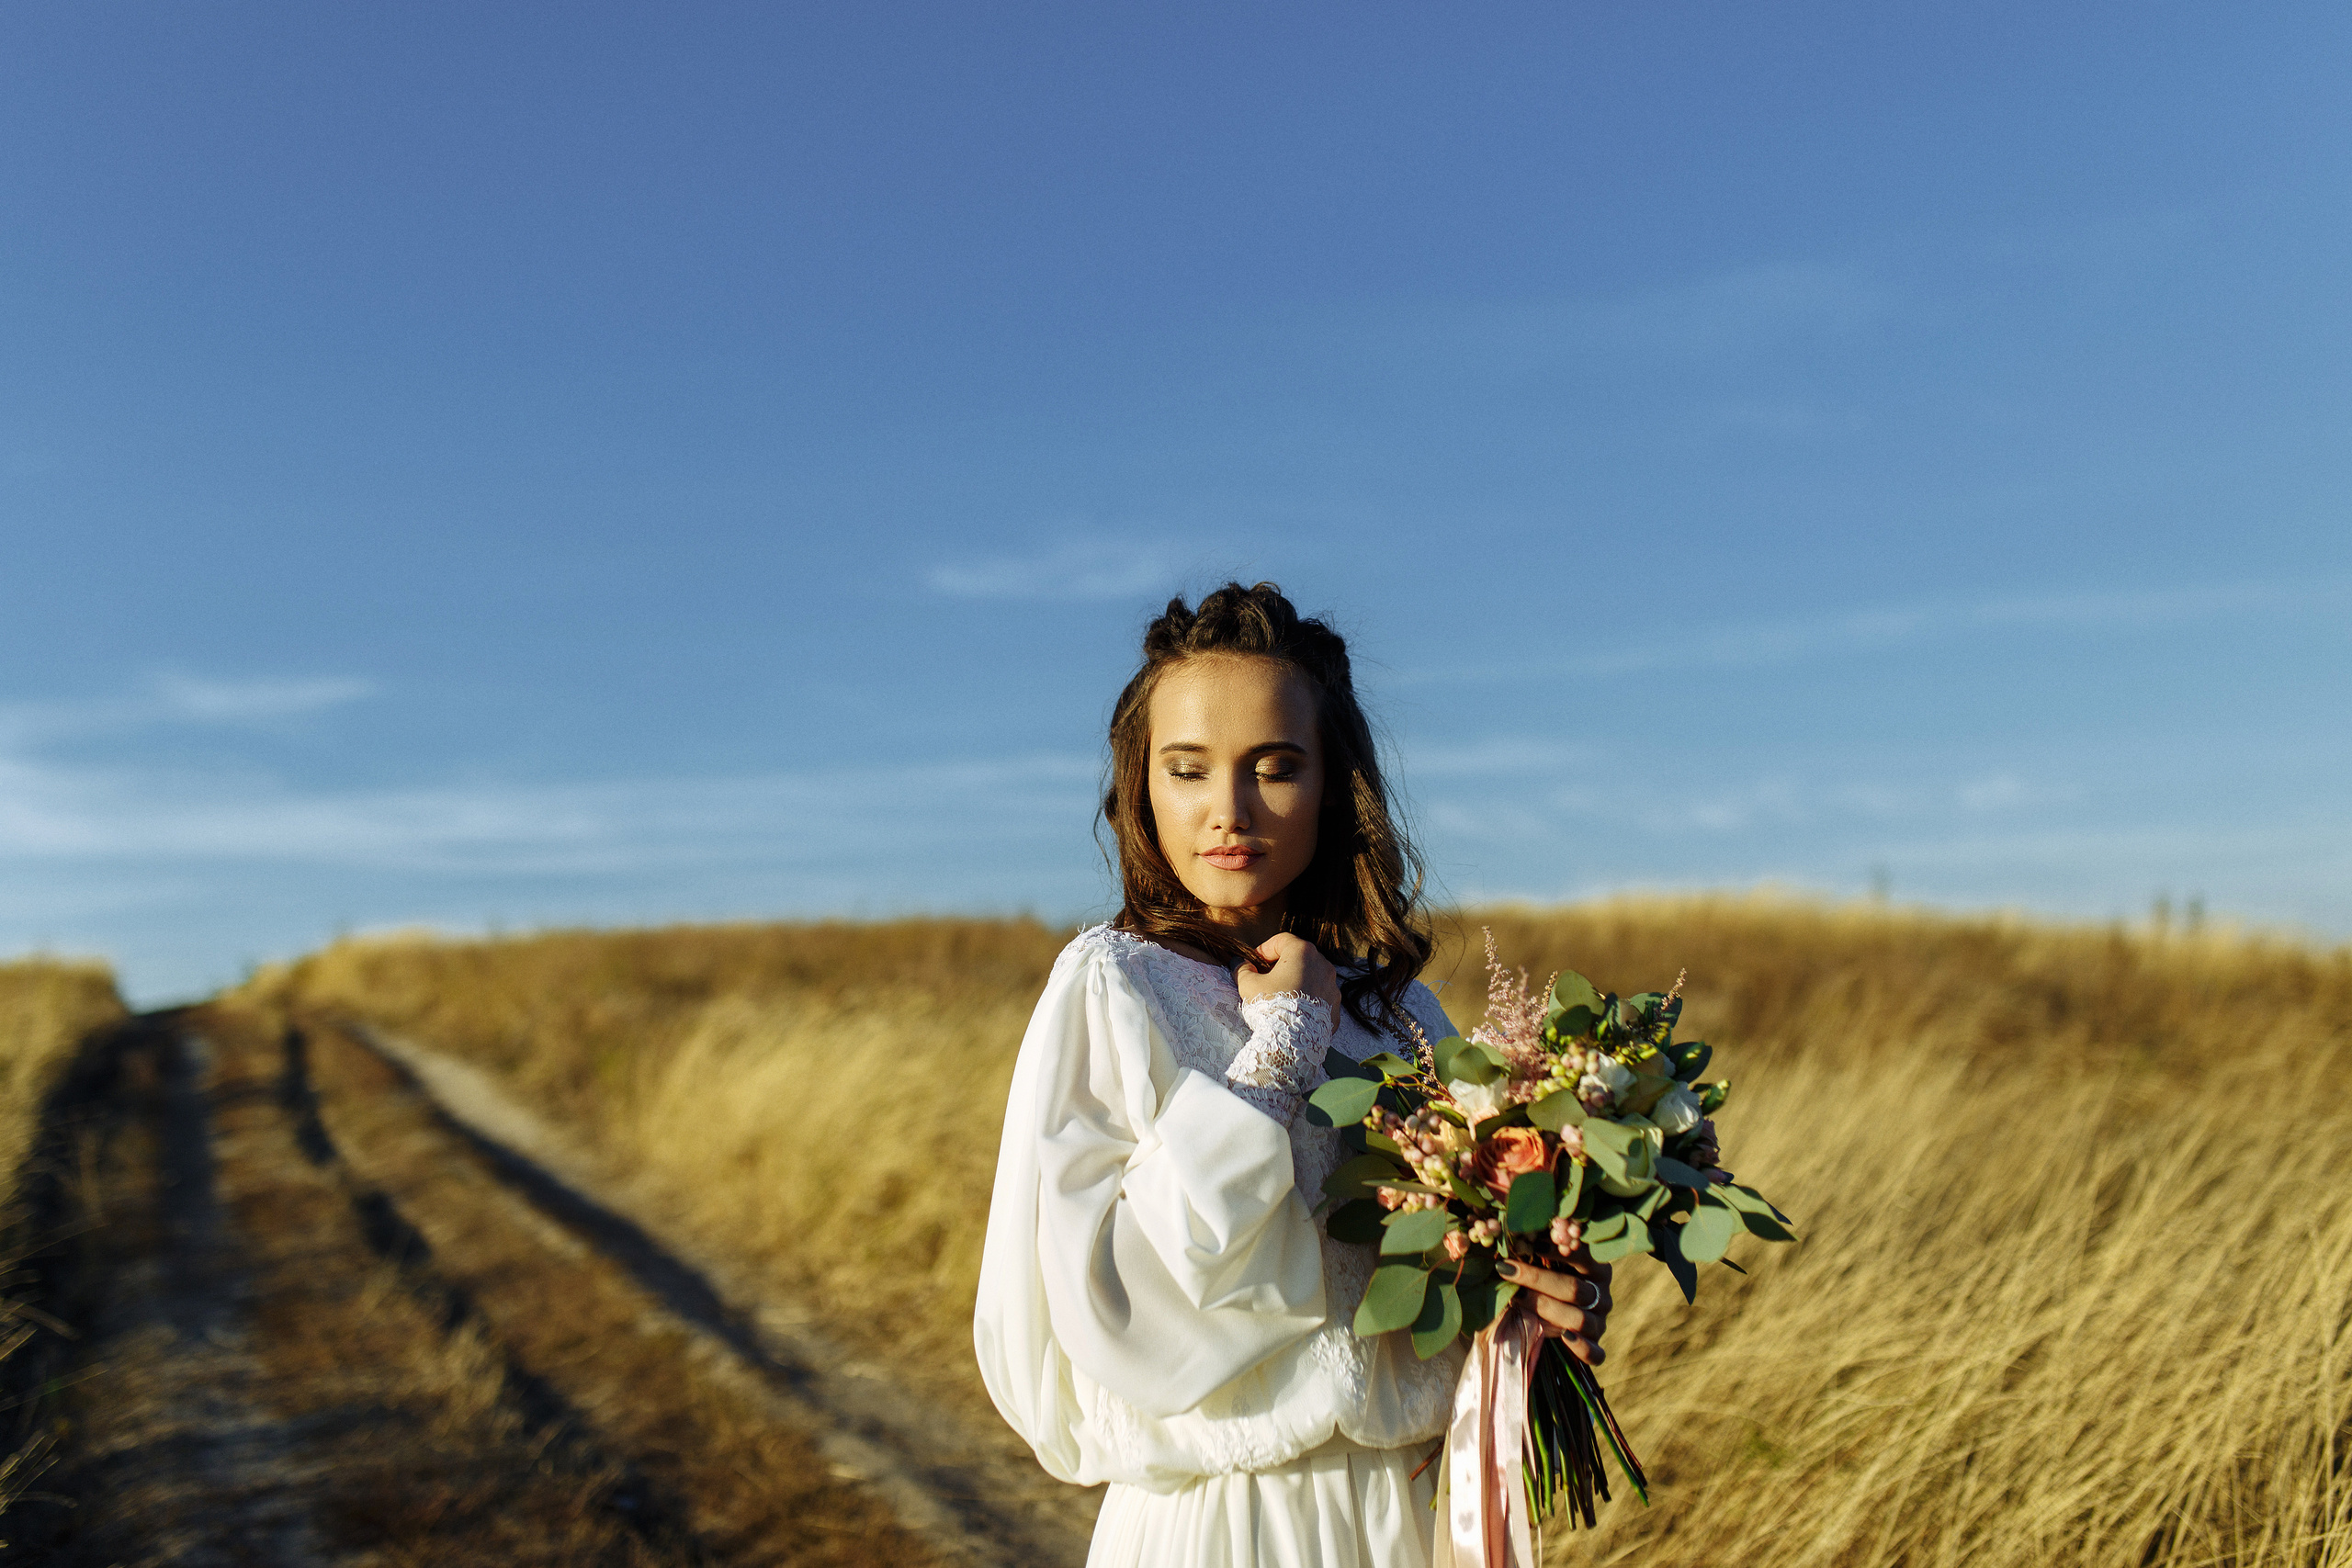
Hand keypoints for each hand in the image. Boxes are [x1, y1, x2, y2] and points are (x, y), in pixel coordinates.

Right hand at [1234, 931, 1341, 1018]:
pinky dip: (1308, 1001)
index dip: (1264, 949)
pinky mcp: (1336, 1008)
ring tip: (1280, 998)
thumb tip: (1238, 964)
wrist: (1292, 1042)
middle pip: (1299, 957)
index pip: (1281, 940)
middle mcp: (1323, 965)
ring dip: (1296, 982)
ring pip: (1312, 977)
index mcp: (1302, 952)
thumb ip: (1242, 970)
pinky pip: (1320, 998)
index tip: (1254, 963)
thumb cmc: (1270, 1007)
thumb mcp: (1249, 986)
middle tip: (1265, 979)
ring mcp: (1332, 987)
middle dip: (1281, 965)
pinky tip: (1294, 1013)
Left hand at [1498, 1246, 1612, 1365]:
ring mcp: (1599, 1322)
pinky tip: (1564, 1337)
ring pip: (1579, 1319)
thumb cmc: (1543, 1281)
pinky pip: (1594, 1352)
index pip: (1584, 1255)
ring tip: (1516, 1299)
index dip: (1558, 1249)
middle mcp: (1601, 1295)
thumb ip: (1537, 1251)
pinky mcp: (1595, 1347)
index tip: (1530, 1243)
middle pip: (1574, 1289)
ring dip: (1546, 1309)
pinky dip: (1580, 1346)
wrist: (1545, 1319)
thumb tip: (1515, 1236)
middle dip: (1537, 1279)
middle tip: (1507, 1270)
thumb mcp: (1543, 1263)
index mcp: (1596, 1268)